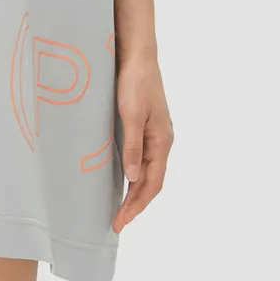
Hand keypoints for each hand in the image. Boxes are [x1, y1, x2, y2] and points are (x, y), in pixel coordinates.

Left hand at [111, 50, 173, 232]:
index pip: (152, 183)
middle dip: (135, 205)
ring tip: (119, 211)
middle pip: (151, 182)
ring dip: (134, 194)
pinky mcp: (144, 129)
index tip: (121, 221)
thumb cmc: (135, 82)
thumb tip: (134, 178)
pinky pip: (141, 161)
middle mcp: (161, 142)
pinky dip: (133, 177)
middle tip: (117, 224)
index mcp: (162, 141)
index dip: (137, 205)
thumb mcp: (131, 115)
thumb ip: (133, 147)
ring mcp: (154, 136)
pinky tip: (122, 183)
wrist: (137, 56)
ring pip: (147, 173)